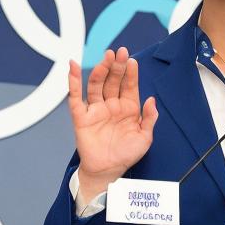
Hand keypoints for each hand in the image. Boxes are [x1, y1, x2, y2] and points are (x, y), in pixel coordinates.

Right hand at [68, 47, 157, 202]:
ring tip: (106, 58)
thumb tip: (152, 100)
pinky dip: (73, 81)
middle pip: (113, 81)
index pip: (129, 85)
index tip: (132, 60)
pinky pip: (75, 97)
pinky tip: (72, 66)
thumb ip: (150, 119)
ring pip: (97, 85)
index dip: (131, 73)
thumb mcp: (145, 138)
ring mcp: (96, 109)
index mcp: (128, 108)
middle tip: (120, 52)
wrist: (108, 171)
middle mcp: (112, 105)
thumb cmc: (126, 154)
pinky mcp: (81, 117)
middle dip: (117, 66)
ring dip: (101, 70)